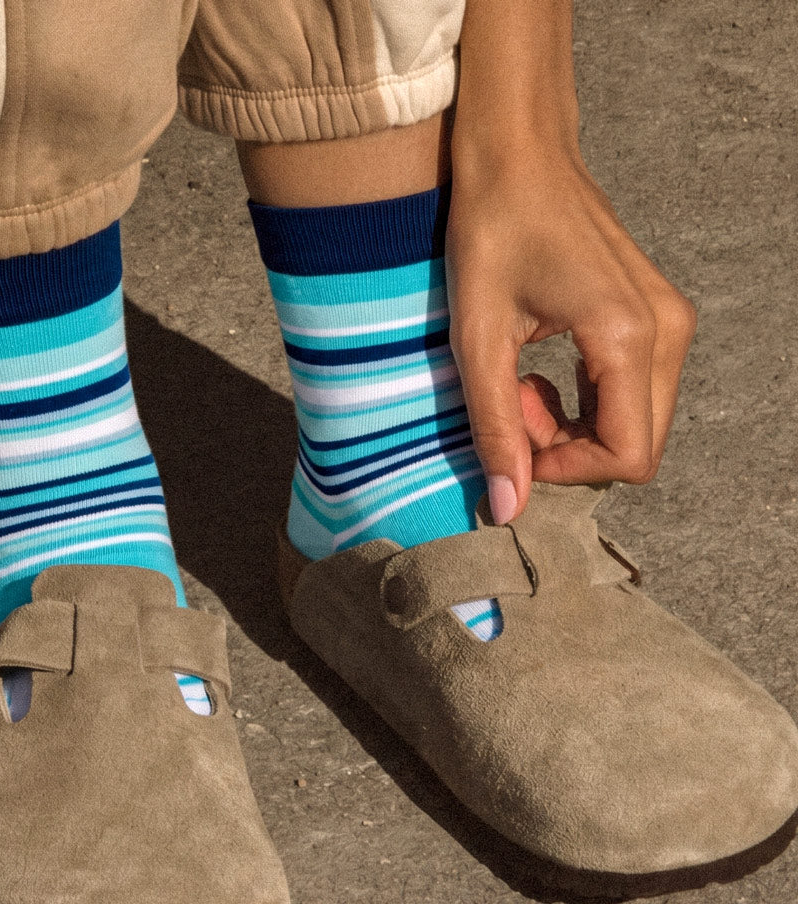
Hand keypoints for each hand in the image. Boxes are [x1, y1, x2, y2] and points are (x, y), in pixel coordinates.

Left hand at [444, 146, 696, 523]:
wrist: (518, 153)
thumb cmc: (491, 228)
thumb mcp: (478, 336)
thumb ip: (494, 426)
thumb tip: (508, 507)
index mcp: (628, 336)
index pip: (627, 456)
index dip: (564, 471)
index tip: (511, 437)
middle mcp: (665, 332)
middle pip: (637, 446)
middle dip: (567, 450)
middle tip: (510, 404)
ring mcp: (667, 322)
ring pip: (632, 423)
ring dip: (570, 427)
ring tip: (516, 383)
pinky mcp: (652, 317)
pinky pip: (629, 394)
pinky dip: (581, 403)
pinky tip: (536, 372)